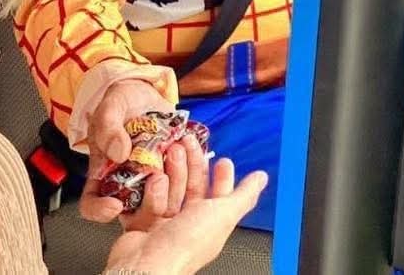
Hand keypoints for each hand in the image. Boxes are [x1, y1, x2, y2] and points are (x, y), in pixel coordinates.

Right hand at [80, 78, 174, 223]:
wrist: (145, 93)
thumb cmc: (120, 103)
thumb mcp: (110, 109)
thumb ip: (109, 127)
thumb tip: (119, 153)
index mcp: (103, 172)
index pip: (93, 204)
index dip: (100, 211)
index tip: (115, 206)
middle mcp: (127, 180)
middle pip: (136, 206)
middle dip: (151, 196)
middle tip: (158, 174)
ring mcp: (152, 175)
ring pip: (165, 194)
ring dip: (175, 177)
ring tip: (175, 147)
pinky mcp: (173, 166)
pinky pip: (184, 175)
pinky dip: (190, 162)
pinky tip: (188, 142)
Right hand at [104, 158, 266, 274]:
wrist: (146, 265)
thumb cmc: (187, 243)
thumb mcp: (225, 213)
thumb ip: (244, 194)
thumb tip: (261, 179)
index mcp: (211, 224)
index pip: (219, 196)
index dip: (221, 176)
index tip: (221, 158)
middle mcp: (188, 226)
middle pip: (192, 188)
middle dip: (192, 163)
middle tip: (187, 142)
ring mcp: (164, 226)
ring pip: (170, 190)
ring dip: (172, 170)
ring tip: (170, 151)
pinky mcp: (141, 226)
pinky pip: (148, 202)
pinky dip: (151, 189)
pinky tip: (153, 178)